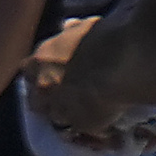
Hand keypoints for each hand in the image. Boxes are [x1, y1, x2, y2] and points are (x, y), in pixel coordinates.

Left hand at [24, 15, 121, 144]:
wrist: (127, 63)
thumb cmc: (110, 37)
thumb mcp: (84, 27)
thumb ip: (71, 31)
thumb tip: (68, 27)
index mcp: (41, 58)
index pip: (29, 71)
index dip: (42, 74)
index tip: (54, 75)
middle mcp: (44, 85)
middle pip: (35, 100)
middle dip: (48, 100)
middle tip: (67, 97)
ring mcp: (60, 107)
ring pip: (57, 117)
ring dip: (69, 114)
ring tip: (88, 110)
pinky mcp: (80, 124)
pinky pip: (83, 128)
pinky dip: (91, 124)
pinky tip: (104, 118)